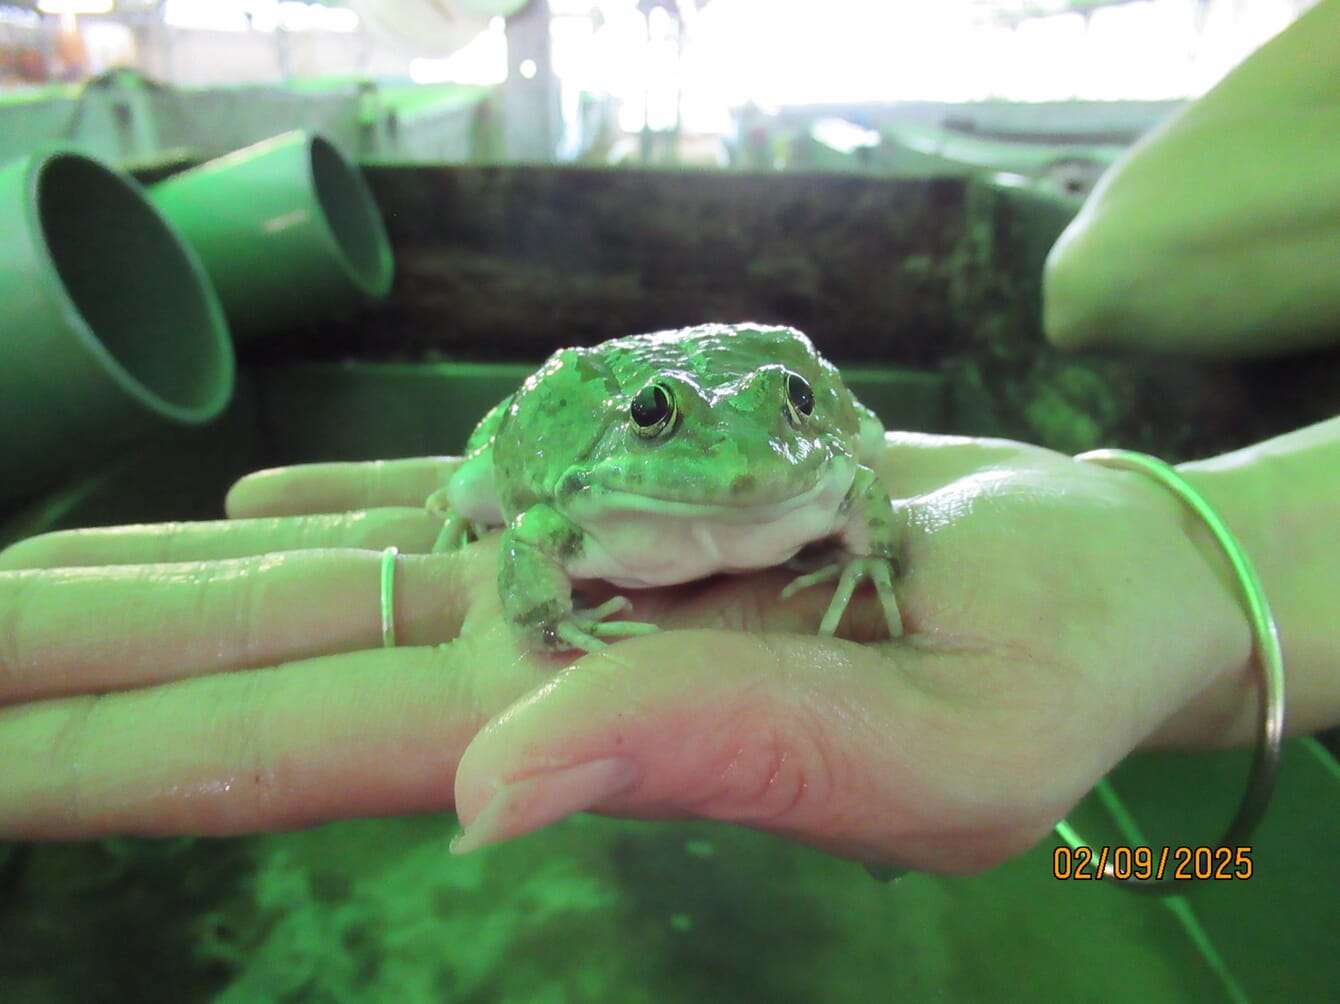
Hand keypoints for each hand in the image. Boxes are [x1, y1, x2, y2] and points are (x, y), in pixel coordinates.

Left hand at [0, 435, 1250, 873]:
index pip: (299, 753)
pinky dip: (328, 512)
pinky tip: (235, 515)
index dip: (116, 762)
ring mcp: (570, 572)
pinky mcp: (622, 498)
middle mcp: (544, 657)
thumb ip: (711, 757)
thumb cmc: (1049, 670)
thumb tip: (483, 798)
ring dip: (167, 580)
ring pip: (324, 573)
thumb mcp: (933, 762)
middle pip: (266, 658)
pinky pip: (434, 504)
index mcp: (593, 730)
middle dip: (80, 663)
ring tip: (15, 588)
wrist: (1094, 571)